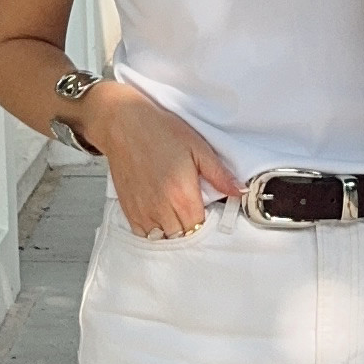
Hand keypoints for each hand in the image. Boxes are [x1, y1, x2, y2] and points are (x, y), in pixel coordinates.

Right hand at [85, 82, 238, 238]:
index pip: (200, 228)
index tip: (210, 214)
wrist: (124, 124)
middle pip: (183, 237)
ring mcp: (143, 211)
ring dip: (174, 232)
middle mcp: (161, 208)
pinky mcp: (129, 210)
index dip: (208, 224)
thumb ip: (219, 175)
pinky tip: (161, 218)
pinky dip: (155, 232)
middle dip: (192, 229)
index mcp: (182, 195)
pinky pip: (144, 235)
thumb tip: (239, 191)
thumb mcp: (198, 147)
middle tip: (195, 212)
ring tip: (179, 215)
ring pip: (164, 239)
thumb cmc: (160, 131)